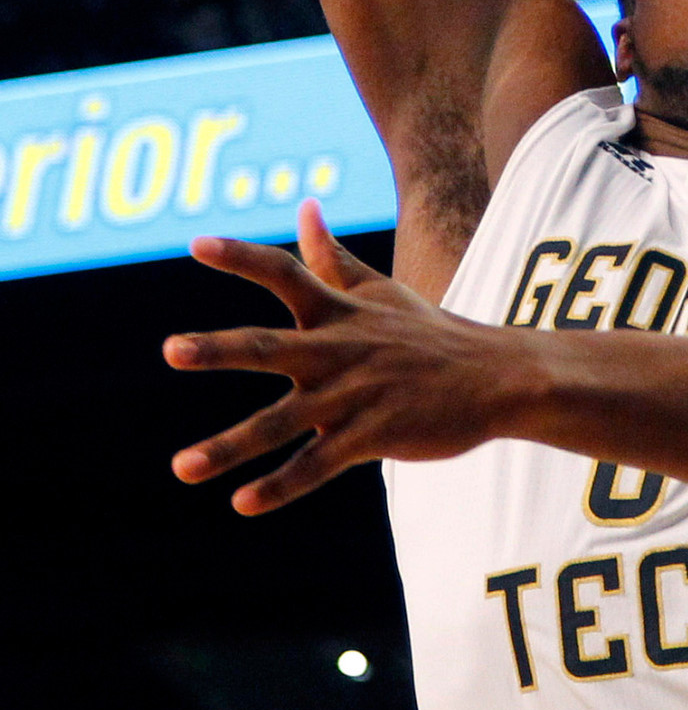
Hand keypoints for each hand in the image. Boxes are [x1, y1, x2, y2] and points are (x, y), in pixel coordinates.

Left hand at [165, 199, 542, 513]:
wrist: (495, 376)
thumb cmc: (427, 333)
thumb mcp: (378, 290)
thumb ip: (331, 257)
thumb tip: (304, 206)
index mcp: (338, 313)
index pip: (285, 274)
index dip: (242, 258)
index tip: (195, 244)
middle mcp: (338, 350)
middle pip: (269, 347)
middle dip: (218, 350)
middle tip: (171, 351)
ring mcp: (353, 396)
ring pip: (281, 422)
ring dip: (229, 446)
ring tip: (182, 467)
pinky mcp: (371, 436)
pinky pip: (316, 464)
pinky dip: (280, 485)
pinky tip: (242, 503)